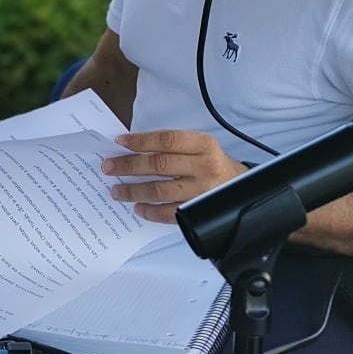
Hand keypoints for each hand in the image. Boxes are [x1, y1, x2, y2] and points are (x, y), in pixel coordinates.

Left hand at [101, 130, 248, 223]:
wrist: (244, 189)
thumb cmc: (213, 165)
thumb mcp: (201, 148)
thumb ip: (173, 147)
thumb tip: (133, 150)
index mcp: (203, 144)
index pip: (166, 140)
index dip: (141, 140)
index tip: (119, 142)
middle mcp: (204, 166)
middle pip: (159, 164)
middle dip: (129, 166)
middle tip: (108, 167)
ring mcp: (202, 191)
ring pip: (160, 190)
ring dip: (134, 191)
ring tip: (116, 191)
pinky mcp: (199, 212)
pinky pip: (169, 213)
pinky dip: (150, 212)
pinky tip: (138, 208)